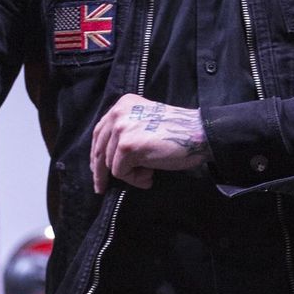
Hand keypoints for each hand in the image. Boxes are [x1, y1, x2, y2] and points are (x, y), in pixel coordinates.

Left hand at [90, 93, 208, 193]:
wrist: (197, 133)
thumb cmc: (176, 132)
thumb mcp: (145, 121)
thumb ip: (126, 130)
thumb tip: (106, 157)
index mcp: (122, 105)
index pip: (99, 132)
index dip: (96, 155)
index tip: (96, 171)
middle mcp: (118, 113)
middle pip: (99, 149)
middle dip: (100, 172)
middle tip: (101, 188)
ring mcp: (121, 129)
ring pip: (110, 164)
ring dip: (130, 174)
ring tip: (149, 172)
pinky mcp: (127, 147)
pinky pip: (121, 173)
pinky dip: (136, 179)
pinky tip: (151, 174)